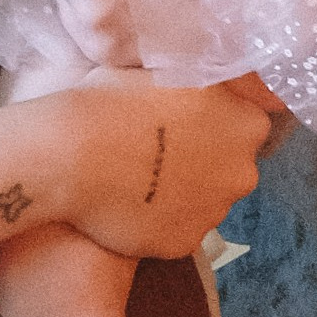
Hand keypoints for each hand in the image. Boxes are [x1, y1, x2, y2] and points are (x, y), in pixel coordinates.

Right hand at [32, 66, 274, 261]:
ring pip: (202, 201)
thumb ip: (198, 86)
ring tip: (133, 179)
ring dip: (179, 192)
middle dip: (201, 160)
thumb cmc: (111, 100)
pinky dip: (157, 221)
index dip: (211, 121)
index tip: (181, 120)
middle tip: (155, 149)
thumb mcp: (166, 71)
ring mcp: (214, 213)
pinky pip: (175, 230)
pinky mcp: (184, 245)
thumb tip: (203, 91)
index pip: (244, 124)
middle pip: (228, 167)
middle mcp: (242, 173)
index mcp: (246, 123)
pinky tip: (126, 205)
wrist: (70, 156)